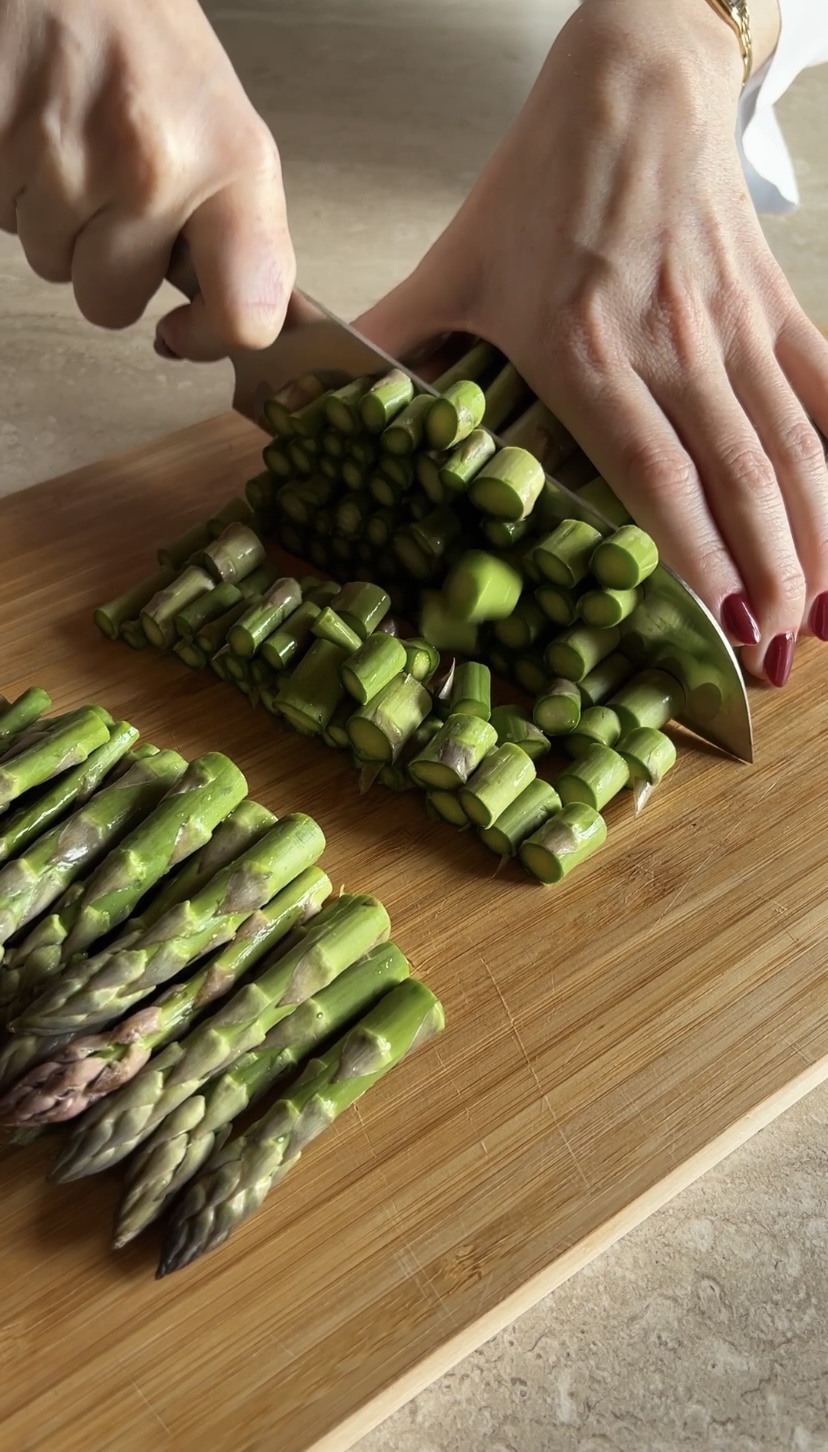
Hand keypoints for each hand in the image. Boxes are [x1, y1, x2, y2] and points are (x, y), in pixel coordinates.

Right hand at [0, 0, 293, 359]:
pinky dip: (7, 185)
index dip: (211, 337)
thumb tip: (226, 315)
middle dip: (101, 261)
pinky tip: (30, 127)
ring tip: (66, 137)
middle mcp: (155, 164)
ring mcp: (65, 156)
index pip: (247, 311)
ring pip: (48, 262)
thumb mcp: (220, 122)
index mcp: (233, 162)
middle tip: (107, 184)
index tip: (186, 329)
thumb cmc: (142, 34)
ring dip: (51, 217)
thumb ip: (228, 224)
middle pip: (110, 303)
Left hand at [356, 0, 827, 685]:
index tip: (711, 621)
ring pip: (791, 443)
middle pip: (735, 475)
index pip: (651, 469)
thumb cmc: (541, 181)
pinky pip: (825, 387)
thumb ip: (391, 338)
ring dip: (812, 535)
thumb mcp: (454, 263)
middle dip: (761, 573)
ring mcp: (730, 325)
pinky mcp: (771, 303)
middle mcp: (670, 345)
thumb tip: (294, 395)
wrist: (636, 79)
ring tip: (811, 616)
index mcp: (584, 349)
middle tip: (767, 652)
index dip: (690, 551)